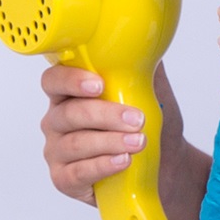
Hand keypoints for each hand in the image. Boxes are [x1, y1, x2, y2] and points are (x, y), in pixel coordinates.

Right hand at [39, 61, 208, 219]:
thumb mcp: (151, 94)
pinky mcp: (64, 179)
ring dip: (109, 142)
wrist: (164, 167)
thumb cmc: (147, 127)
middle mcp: (57, 121)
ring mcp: (57, 152)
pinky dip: (102, 166)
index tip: (98, 84)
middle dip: (105, 114)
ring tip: (138, 142)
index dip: (70, 80)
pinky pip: (77, 173)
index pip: (54, 80)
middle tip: (136, 119)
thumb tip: (146, 39)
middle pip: (69, 113)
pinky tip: (122, 161)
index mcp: (69, 94)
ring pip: (75, 144)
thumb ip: (142, 68)